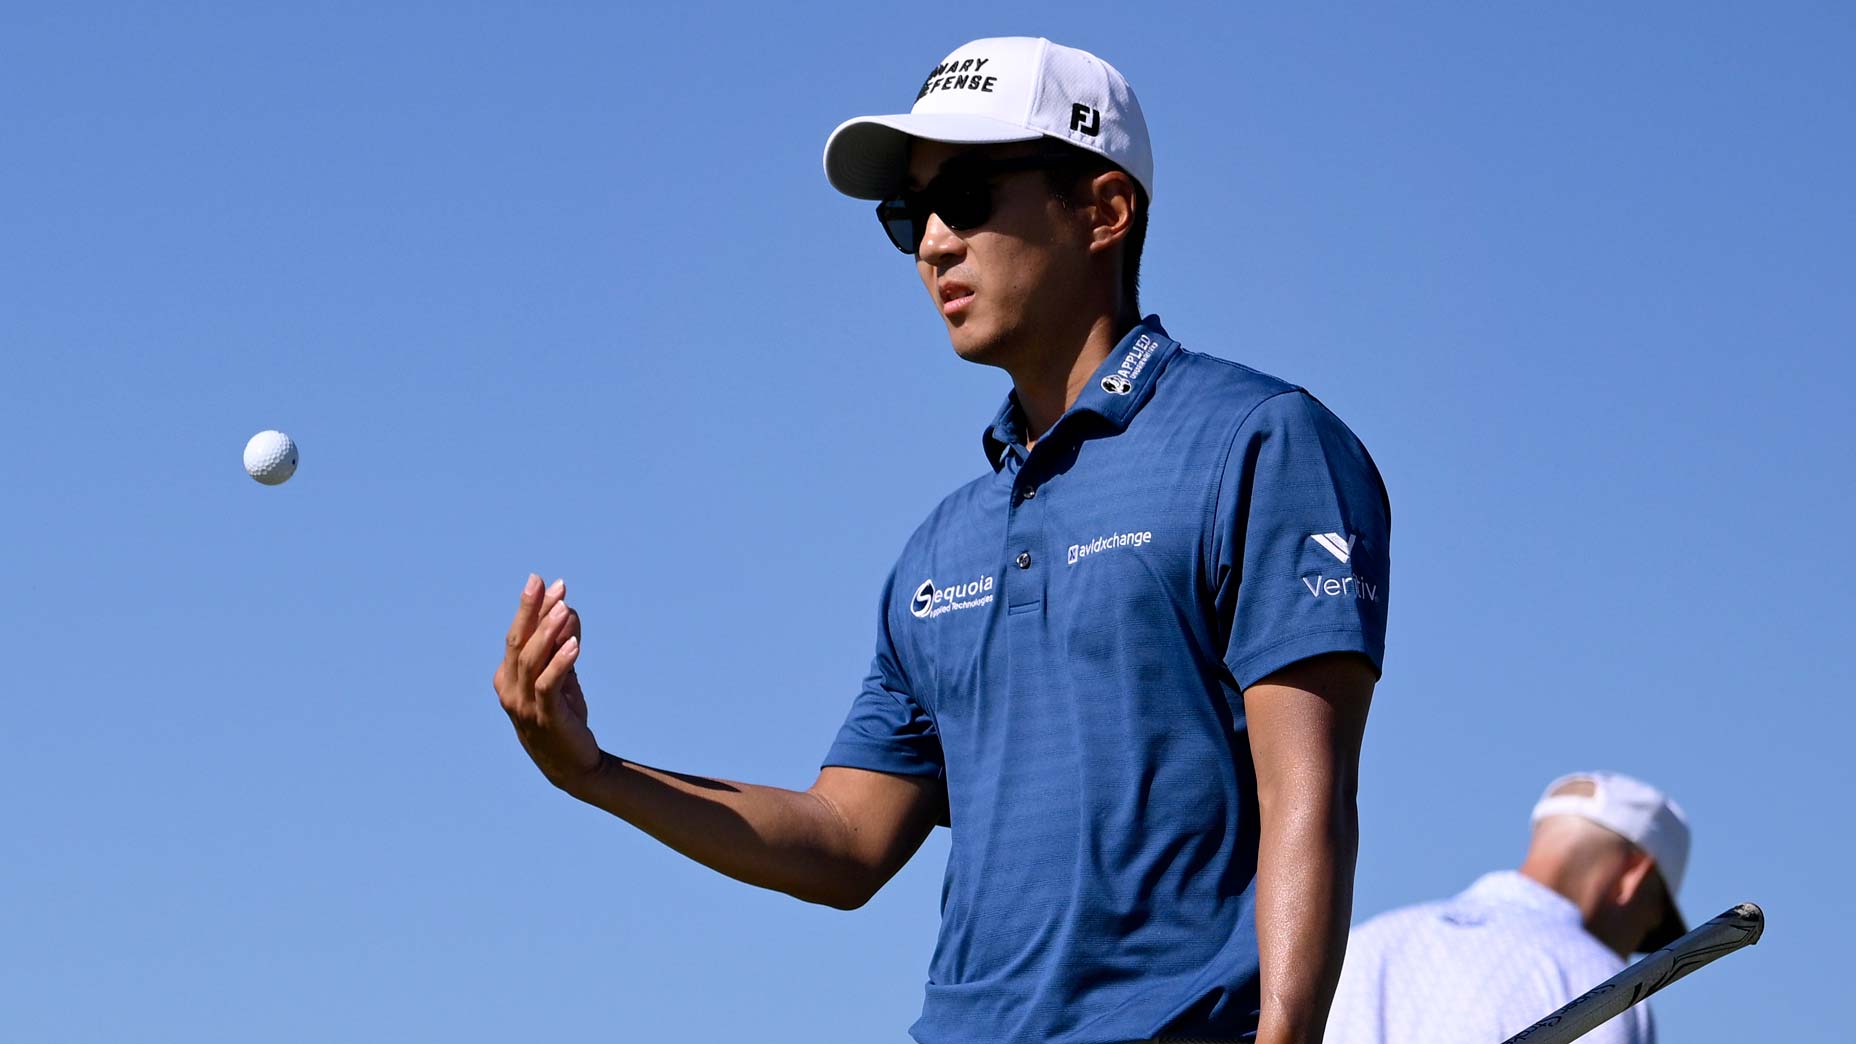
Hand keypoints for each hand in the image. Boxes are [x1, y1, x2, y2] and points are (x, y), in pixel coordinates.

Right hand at [494, 574, 600, 790]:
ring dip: (548, 631)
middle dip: (531, 610)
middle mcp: (510, 691)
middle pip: (517, 642)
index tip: (543, 581)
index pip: (517, 636)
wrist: (573, 765)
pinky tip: (575, 643)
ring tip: (564, 607)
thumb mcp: (563, 678)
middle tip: (545, 583)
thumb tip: (569, 610)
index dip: (530, 608)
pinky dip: (561, 662)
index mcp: (507, 679)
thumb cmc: (563, 718)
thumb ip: (562, 646)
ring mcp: (524, 706)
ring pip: (531, 661)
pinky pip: (549, 684)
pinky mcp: (546, 718)